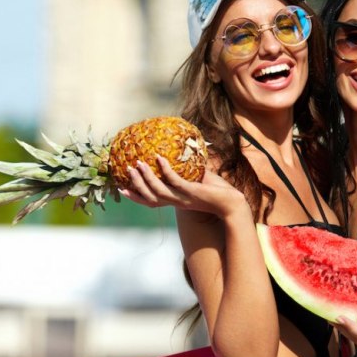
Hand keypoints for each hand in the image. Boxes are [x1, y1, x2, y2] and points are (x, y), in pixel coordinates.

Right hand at [120, 156, 246, 218]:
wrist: (234, 205)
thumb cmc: (219, 192)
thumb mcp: (200, 179)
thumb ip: (190, 170)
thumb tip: (184, 151)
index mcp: (176, 202)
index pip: (150, 202)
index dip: (136, 197)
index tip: (122, 188)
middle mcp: (177, 203)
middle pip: (150, 197)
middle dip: (137, 185)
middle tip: (127, 170)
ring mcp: (184, 199)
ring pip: (158, 191)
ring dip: (147, 177)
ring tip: (138, 163)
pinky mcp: (192, 193)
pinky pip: (175, 181)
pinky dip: (166, 170)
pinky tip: (160, 158)